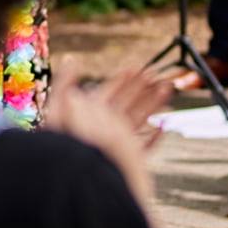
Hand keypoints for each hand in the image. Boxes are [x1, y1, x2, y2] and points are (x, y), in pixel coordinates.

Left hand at [46, 61, 166, 202]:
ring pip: (138, 119)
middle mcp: (104, 126)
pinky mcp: (124, 158)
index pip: (109, 92)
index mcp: (89, 112)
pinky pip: (144, 147)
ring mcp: (115, 142)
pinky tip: (164, 126)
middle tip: (158, 74)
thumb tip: (71, 59)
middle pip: (127, 102)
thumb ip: (64, 82)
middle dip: (142, 88)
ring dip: (153, 104)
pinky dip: (155, 137)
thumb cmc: (63, 139)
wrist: (72, 169)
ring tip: (167, 89)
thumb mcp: (60, 105)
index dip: (123, 79)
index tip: (137, 66)